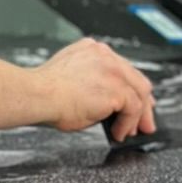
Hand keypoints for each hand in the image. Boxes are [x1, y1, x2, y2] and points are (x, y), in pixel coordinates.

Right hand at [33, 38, 155, 140]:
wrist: (38, 95)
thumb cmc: (45, 92)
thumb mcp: (72, 80)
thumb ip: (92, 85)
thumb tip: (106, 108)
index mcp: (92, 50)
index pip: (122, 68)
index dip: (131, 87)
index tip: (137, 101)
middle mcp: (105, 55)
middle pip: (136, 79)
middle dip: (143, 103)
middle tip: (144, 122)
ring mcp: (113, 69)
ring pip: (139, 93)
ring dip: (137, 116)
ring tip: (131, 131)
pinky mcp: (117, 88)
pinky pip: (133, 108)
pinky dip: (128, 123)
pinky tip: (118, 132)